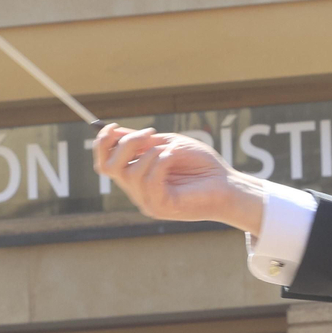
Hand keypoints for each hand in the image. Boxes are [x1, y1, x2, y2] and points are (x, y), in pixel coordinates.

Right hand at [93, 124, 265, 231]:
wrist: (228, 185)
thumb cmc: (201, 165)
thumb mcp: (169, 144)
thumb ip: (143, 141)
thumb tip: (114, 131)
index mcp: (136, 176)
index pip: (104, 163)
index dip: (103, 143)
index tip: (113, 125)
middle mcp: (137, 190)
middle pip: (108, 167)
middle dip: (125, 144)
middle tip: (150, 133)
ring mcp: (147, 201)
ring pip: (129, 172)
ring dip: (149, 153)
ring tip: (169, 149)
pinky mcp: (160, 207)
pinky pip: (148, 181)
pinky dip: (160, 162)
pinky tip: (173, 157)